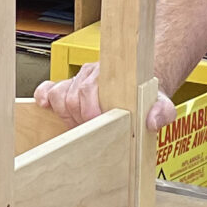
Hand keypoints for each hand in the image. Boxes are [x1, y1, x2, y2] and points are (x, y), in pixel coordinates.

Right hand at [33, 61, 175, 130]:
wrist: (140, 84)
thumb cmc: (146, 97)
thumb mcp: (161, 104)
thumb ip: (161, 112)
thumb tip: (151, 121)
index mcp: (112, 78)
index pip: (88, 90)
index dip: (88, 110)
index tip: (96, 124)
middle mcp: (92, 76)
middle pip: (71, 95)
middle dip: (78, 117)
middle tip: (90, 130)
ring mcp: (78, 80)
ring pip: (59, 93)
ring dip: (65, 113)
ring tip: (79, 125)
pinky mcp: (68, 87)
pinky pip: (48, 88)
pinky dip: (44, 97)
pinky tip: (46, 108)